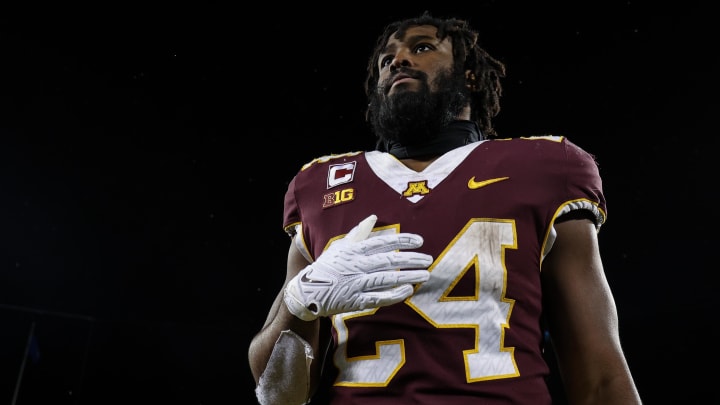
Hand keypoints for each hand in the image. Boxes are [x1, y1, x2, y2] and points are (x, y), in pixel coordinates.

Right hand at [283, 215, 432, 320]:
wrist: (306, 291)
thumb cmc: (326, 266)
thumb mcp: (340, 246)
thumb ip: (358, 232)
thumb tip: (373, 217)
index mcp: (353, 250)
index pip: (383, 243)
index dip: (402, 241)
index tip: (420, 241)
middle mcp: (356, 266)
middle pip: (388, 260)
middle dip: (411, 259)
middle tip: (428, 259)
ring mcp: (356, 284)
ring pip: (387, 279)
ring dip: (408, 276)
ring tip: (425, 274)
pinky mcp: (355, 301)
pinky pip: (379, 298)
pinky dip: (394, 295)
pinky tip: (408, 290)